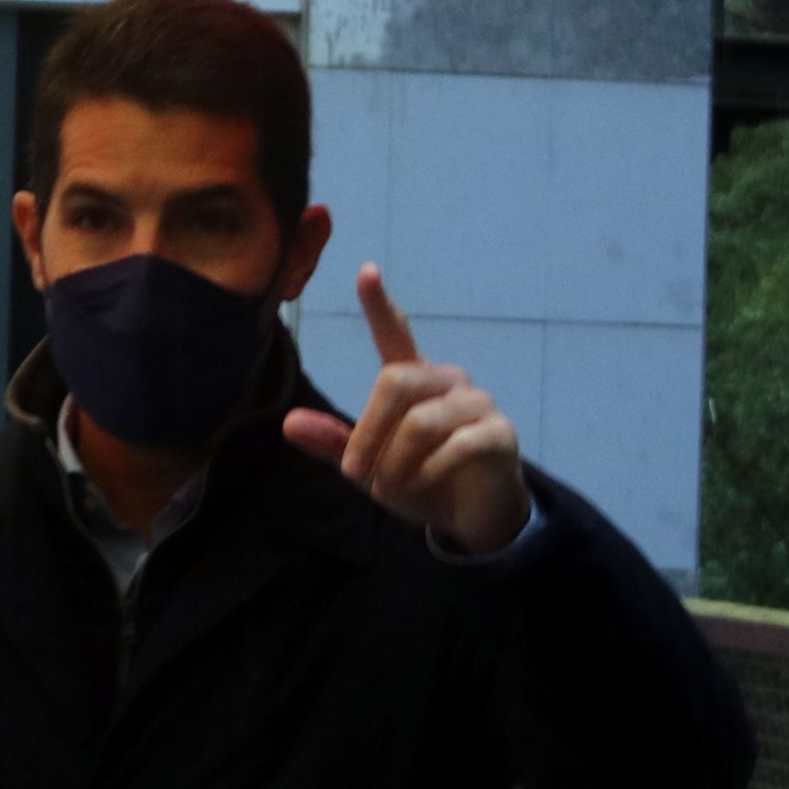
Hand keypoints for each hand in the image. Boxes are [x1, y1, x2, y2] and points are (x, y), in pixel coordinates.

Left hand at [282, 266, 531, 553]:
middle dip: (368, 433)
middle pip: (395, 382)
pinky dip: (428, 474)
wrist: (471, 518)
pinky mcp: (499, 433)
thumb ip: (336, 444)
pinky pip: (455, 447)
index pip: (396, 333)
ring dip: (396, 464)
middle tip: (357, 474)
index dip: (380, 304)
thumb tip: (289, 423)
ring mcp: (478, 404)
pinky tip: (426, 487)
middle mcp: (447, 381)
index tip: (366, 271)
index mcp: (414, 380)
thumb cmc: (420, 481)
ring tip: (393, 488)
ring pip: (420, 422)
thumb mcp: (372, 467)